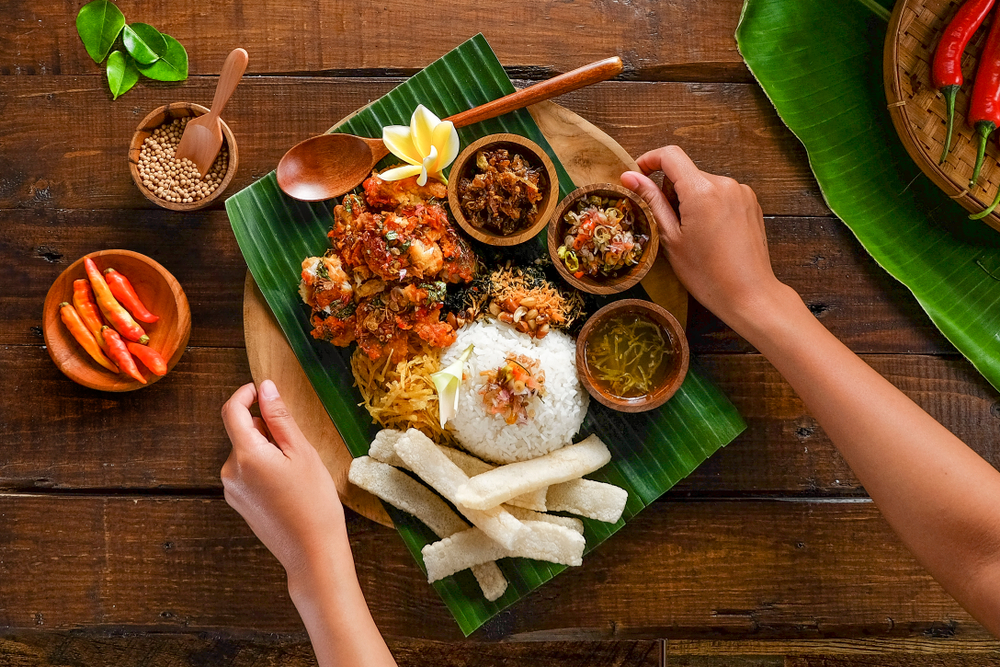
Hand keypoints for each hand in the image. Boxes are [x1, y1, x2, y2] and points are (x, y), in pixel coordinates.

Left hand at [220, 380, 344, 579]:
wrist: (311, 552)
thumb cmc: (313, 501)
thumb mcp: (302, 452)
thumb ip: (280, 418)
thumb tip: (266, 388)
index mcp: (245, 455)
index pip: (232, 411)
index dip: (245, 394)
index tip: (262, 389)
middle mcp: (230, 471)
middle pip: (242, 433)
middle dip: (266, 428)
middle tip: (298, 444)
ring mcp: (232, 490)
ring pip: (246, 453)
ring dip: (267, 449)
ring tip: (297, 469)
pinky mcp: (239, 503)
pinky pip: (247, 472)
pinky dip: (264, 467)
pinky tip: (288, 485)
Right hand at [621, 145, 788, 324]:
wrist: (749, 294)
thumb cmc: (707, 273)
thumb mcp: (671, 238)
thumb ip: (651, 201)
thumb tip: (629, 176)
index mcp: (702, 191)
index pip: (670, 155)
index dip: (649, 160)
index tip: (638, 176)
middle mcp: (725, 183)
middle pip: (686, 173)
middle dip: (671, 192)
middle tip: (669, 225)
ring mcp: (741, 192)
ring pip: (703, 184)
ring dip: (690, 200)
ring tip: (692, 235)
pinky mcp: (751, 202)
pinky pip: (720, 194)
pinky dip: (708, 206)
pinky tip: (710, 234)